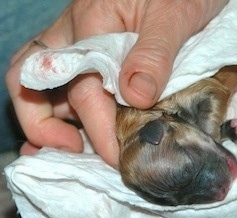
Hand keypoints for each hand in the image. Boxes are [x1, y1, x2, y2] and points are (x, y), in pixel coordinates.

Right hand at [6, 0, 227, 165]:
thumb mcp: (175, 15)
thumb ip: (154, 54)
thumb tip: (135, 98)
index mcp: (91, 23)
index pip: (84, 88)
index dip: (98, 128)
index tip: (117, 156)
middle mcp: (76, 35)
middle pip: (33, 80)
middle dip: (42, 124)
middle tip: (73, 151)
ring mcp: (82, 45)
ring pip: (49, 86)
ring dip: (52, 121)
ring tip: (71, 151)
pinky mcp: (96, 54)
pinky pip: (70, 84)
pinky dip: (69, 112)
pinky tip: (80, 133)